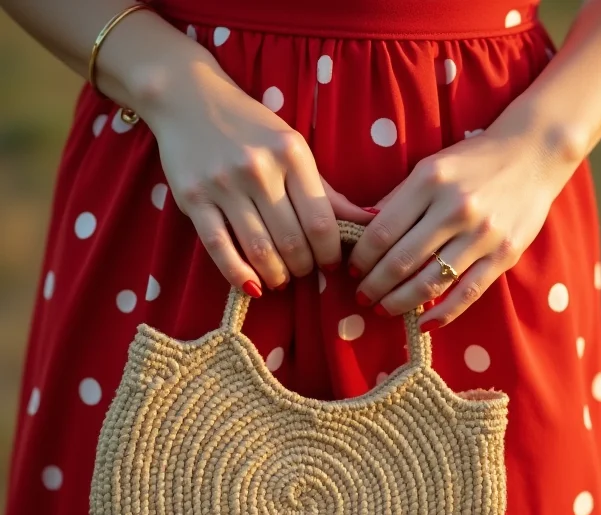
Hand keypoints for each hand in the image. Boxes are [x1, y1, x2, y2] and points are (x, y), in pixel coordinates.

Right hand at [140, 58, 372, 295]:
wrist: (187, 96)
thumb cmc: (250, 127)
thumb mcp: (294, 148)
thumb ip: (327, 190)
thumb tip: (369, 220)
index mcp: (291, 154)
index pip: (320, 221)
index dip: (330, 253)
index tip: (330, 264)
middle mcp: (258, 169)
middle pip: (292, 241)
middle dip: (303, 267)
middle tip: (304, 272)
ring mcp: (224, 185)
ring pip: (259, 249)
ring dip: (276, 275)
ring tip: (281, 279)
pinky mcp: (193, 199)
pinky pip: (219, 248)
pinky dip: (238, 274)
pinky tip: (252, 287)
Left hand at [348, 113, 580, 329]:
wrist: (534, 153)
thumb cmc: (475, 160)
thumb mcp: (431, 166)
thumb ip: (398, 199)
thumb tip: (363, 232)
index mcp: (430, 181)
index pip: (383, 231)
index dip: (362, 258)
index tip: (353, 270)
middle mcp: (455, 208)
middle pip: (402, 260)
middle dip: (375, 285)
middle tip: (362, 297)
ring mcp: (482, 234)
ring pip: (430, 282)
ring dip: (400, 302)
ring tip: (384, 309)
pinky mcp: (504, 255)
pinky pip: (467, 293)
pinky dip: (442, 314)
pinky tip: (423, 324)